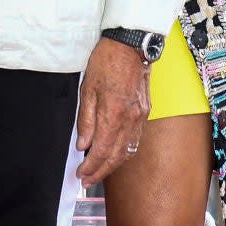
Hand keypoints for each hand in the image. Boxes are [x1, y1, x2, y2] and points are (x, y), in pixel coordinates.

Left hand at [75, 37, 150, 185]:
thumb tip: (83, 144)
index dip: (91, 167)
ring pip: (127, 151)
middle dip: (100, 171)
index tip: (81, 174)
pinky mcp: (144, 113)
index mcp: (112, 115)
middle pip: (116, 157)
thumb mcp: (87, 88)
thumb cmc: (106, 62)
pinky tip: (115, 154)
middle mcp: (129, 121)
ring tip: (99, 171)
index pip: (101, 151)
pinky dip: (124, 152)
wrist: (130, 46)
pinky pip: (135, 140)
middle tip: (87, 179)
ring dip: (113, 165)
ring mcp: (139, 118)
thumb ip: (85, 119)